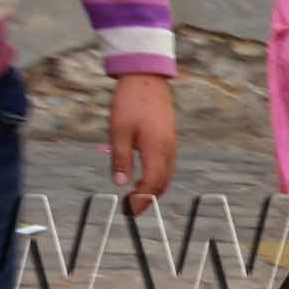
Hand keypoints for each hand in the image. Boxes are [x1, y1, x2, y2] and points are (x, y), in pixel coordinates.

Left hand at [109, 73, 177, 218]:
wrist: (146, 78)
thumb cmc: (130, 102)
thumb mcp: (118, 130)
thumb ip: (121, 159)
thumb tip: (120, 184)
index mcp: (156, 149)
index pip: (152, 184)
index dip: (142, 200)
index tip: (129, 210)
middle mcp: (167, 149)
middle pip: (162, 183)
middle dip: (148, 199)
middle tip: (130, 208)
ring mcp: (170, 143)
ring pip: (166, 175)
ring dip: (153, 189)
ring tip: (136, 196)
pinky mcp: (168, 138)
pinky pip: (166, 164)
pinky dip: (157, 176)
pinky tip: (143, 176)